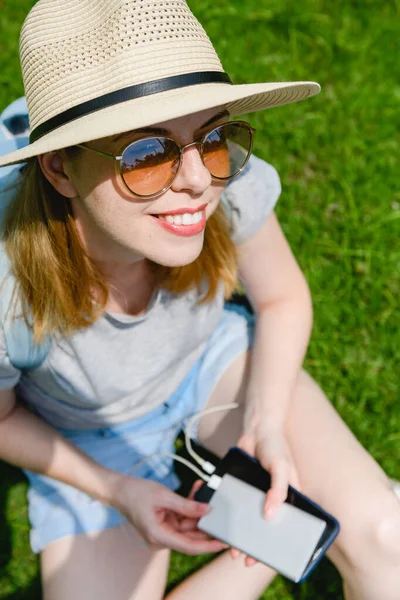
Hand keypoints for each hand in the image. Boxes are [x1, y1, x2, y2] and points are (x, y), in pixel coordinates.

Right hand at [113, 475, 227, 554]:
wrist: (119, 490)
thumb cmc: (136, 492)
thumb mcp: (164, 495)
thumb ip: (186, 505)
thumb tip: (207, 510)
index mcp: (158, 536)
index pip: (189, 546)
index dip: (208, 545)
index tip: (223, 542)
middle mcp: (161, 538)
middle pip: (190, 536)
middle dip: (206, 524)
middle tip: (223, 515)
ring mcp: (163, 532)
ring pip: (187, 525)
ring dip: (197, 510)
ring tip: (205, 492)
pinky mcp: (164, 524)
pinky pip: (181, 518)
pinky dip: (189, 507)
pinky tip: (196, 492)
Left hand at [232, 425, 300, 566]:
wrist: (256, 428)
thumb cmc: (275, 446)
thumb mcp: (281, 468)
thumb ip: (278, 491)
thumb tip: (270, 515)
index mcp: (288, 499)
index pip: (284, 527)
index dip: (276, 544)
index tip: (265, 559)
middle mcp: (272, 500)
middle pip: (263, 528)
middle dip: (253, 544)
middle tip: (240, 557)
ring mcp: (256, 495)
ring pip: (247, 519)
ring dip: (238, 533)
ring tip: (227, 546)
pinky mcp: (241, 488)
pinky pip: (235, 504)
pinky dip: (228, 515)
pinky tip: (220, 524)